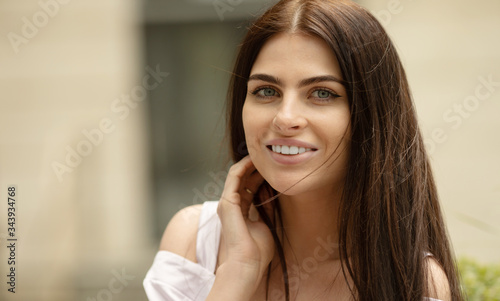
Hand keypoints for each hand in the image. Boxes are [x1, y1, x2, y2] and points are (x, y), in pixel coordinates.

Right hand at [217, 156, 274, 283]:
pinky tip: (255, 160)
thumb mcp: (267, 223)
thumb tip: (274, 192)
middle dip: (256, 167)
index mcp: (241, 212)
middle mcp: (232, 206)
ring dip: (250, 163)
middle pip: (244, 180)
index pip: (250, 188)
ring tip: (263, 155)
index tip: (274, 168)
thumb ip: (268, 207)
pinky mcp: (227, 201)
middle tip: (270, 157)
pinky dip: (244, 166)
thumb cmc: (258, 251)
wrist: (247, 263)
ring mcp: (227, 203)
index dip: (261, 176)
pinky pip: (234, 177)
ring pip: (238, 175)